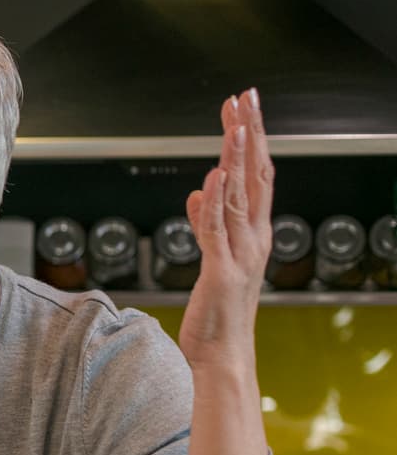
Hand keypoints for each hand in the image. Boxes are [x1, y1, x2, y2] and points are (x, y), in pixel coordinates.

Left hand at [180, 90, 272, 375]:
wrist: (222, 356)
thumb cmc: (216, 313)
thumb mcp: (211, 259)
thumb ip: (207, 224)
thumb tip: (199, 192)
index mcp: (251, 234)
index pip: (256, 176)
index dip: (251, 140)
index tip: (242, 108)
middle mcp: (253, 239)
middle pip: (256, 176)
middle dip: (250, 134)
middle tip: (246, 98)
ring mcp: (240, 254)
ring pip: (241, 196)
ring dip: (237, 158)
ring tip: (235, 123)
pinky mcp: (221, 272)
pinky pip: (218, 232)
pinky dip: (216, 203)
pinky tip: (214, 177)